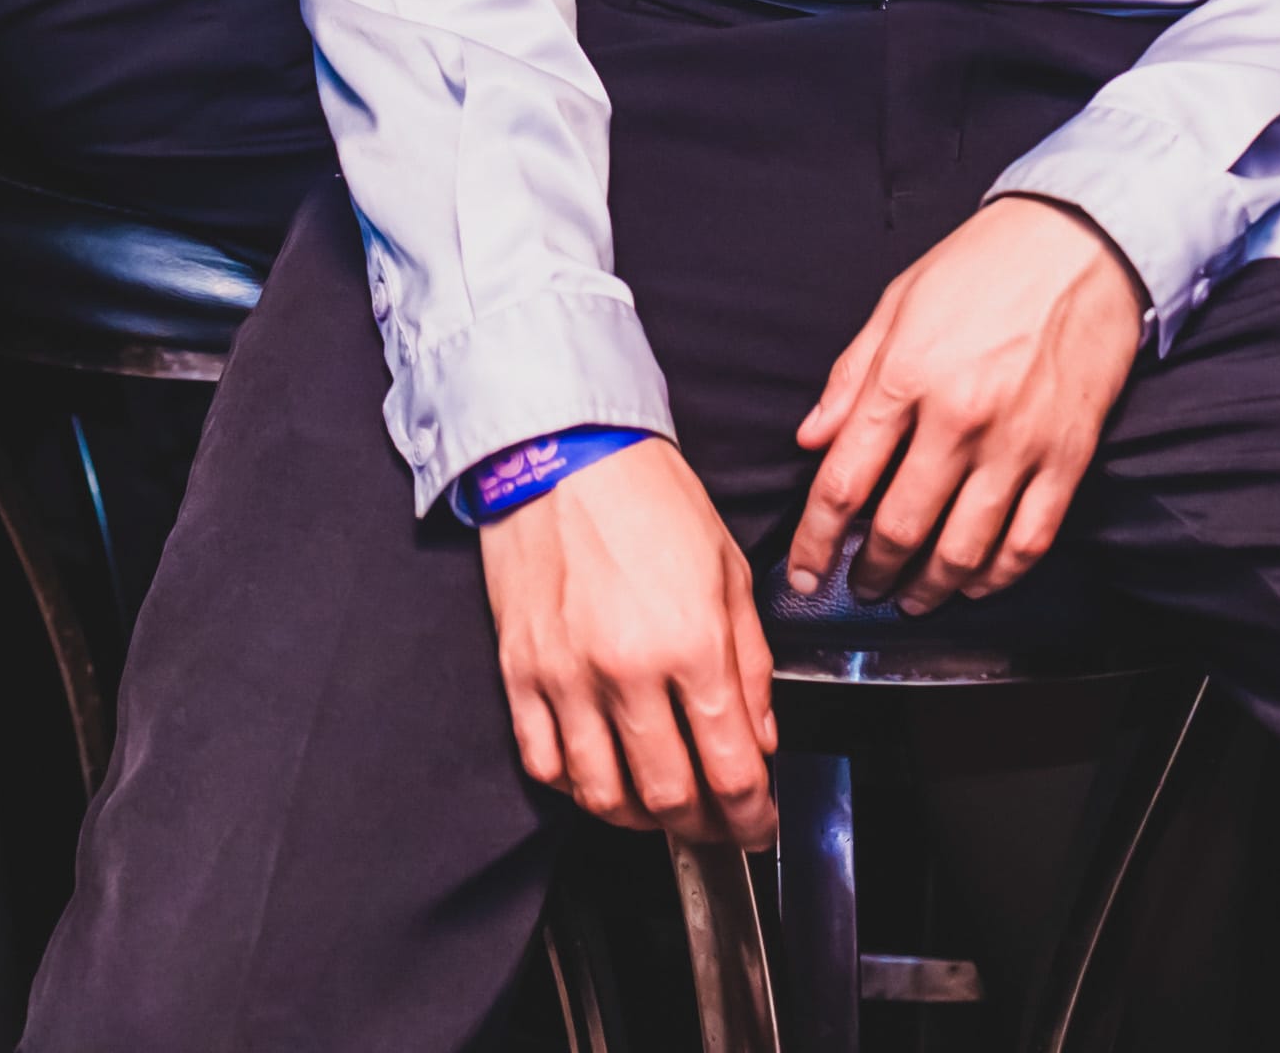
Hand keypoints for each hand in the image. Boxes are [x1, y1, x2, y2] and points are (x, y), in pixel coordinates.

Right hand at [482, 437, 779, 845]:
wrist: (561, 450)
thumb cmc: (649, 497)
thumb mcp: (728, 570)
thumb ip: (751, 662)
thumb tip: (760, 736)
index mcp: (693, 642)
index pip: (733, 768)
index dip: (754, 816)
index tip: (760, 823)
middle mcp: (628, 671)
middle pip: (670, 798)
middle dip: (705, 828)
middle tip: (719, 825)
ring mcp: (565, 678)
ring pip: (603, 795)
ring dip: (641, 820)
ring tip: (662, 809)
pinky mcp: (519, 672)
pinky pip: (544, 764)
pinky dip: (576, 789)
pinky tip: (602, 778)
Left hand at [785, 194, 1143, 612]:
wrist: (1084, 241)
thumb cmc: (985, 264)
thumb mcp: (898, 303)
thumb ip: (851, 377)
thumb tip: (810, 439)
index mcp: (906, 375)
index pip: (843, 482)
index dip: (814, 540)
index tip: (801, 571)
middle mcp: (958, 418)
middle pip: (898, 529)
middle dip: (869, 573)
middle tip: (858, 586)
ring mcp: (1018, 443)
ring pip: (963, 549)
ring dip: (929, 589)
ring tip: (910, 597)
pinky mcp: (1067, 457)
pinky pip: (1029, 541)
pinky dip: (997, 576)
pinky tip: (976, 584)